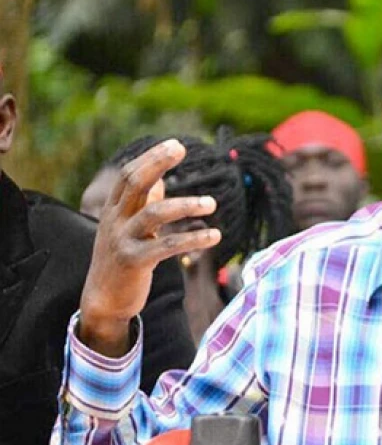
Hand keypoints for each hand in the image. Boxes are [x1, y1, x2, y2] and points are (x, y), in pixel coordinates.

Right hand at [79, 139, 219, 355]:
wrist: (104, 300)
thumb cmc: (123, 258)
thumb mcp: (128, 227)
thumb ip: (144, 203)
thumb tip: (162, 178)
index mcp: (114, 209)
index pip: (128, 175)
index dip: (151, 158)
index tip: (175, 144)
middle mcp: (115, 220)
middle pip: (134, 183)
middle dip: (157, 163)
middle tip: (181, 149)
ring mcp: (122, 240)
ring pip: (153, 213)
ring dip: (185, 205)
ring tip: (212, 203)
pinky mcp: (134, 262)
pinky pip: (166, 246)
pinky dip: (193, 239)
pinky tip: (215, 236)